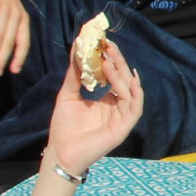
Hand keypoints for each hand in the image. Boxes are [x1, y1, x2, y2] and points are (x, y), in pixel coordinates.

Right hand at [0, 0, 30, 77]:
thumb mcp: (5, 7)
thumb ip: (5, 24)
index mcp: (22, 17)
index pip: (24, 41)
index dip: (19, 57)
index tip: (13, 71)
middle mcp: (16, 14)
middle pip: (11, 42)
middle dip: (3, 59)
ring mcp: (5, 8)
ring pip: (0, 36)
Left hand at [43, 34, 143, 177]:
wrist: (60, 152)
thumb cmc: (64, 126)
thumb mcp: (68, 95)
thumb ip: (75, 74)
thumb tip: (76, 48)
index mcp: (107, 100)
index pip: (115, 76)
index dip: (112, 59)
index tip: (105, 43)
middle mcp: (117, 107)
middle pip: (124, 81)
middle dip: (118, 62)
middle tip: (109, 46)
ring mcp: (121, 118)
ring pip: (129, 92)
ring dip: (121, 75)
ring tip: (109, 61)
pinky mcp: (123, 128)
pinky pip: (134, 108)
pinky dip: (135, 94)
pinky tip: (129, 80)